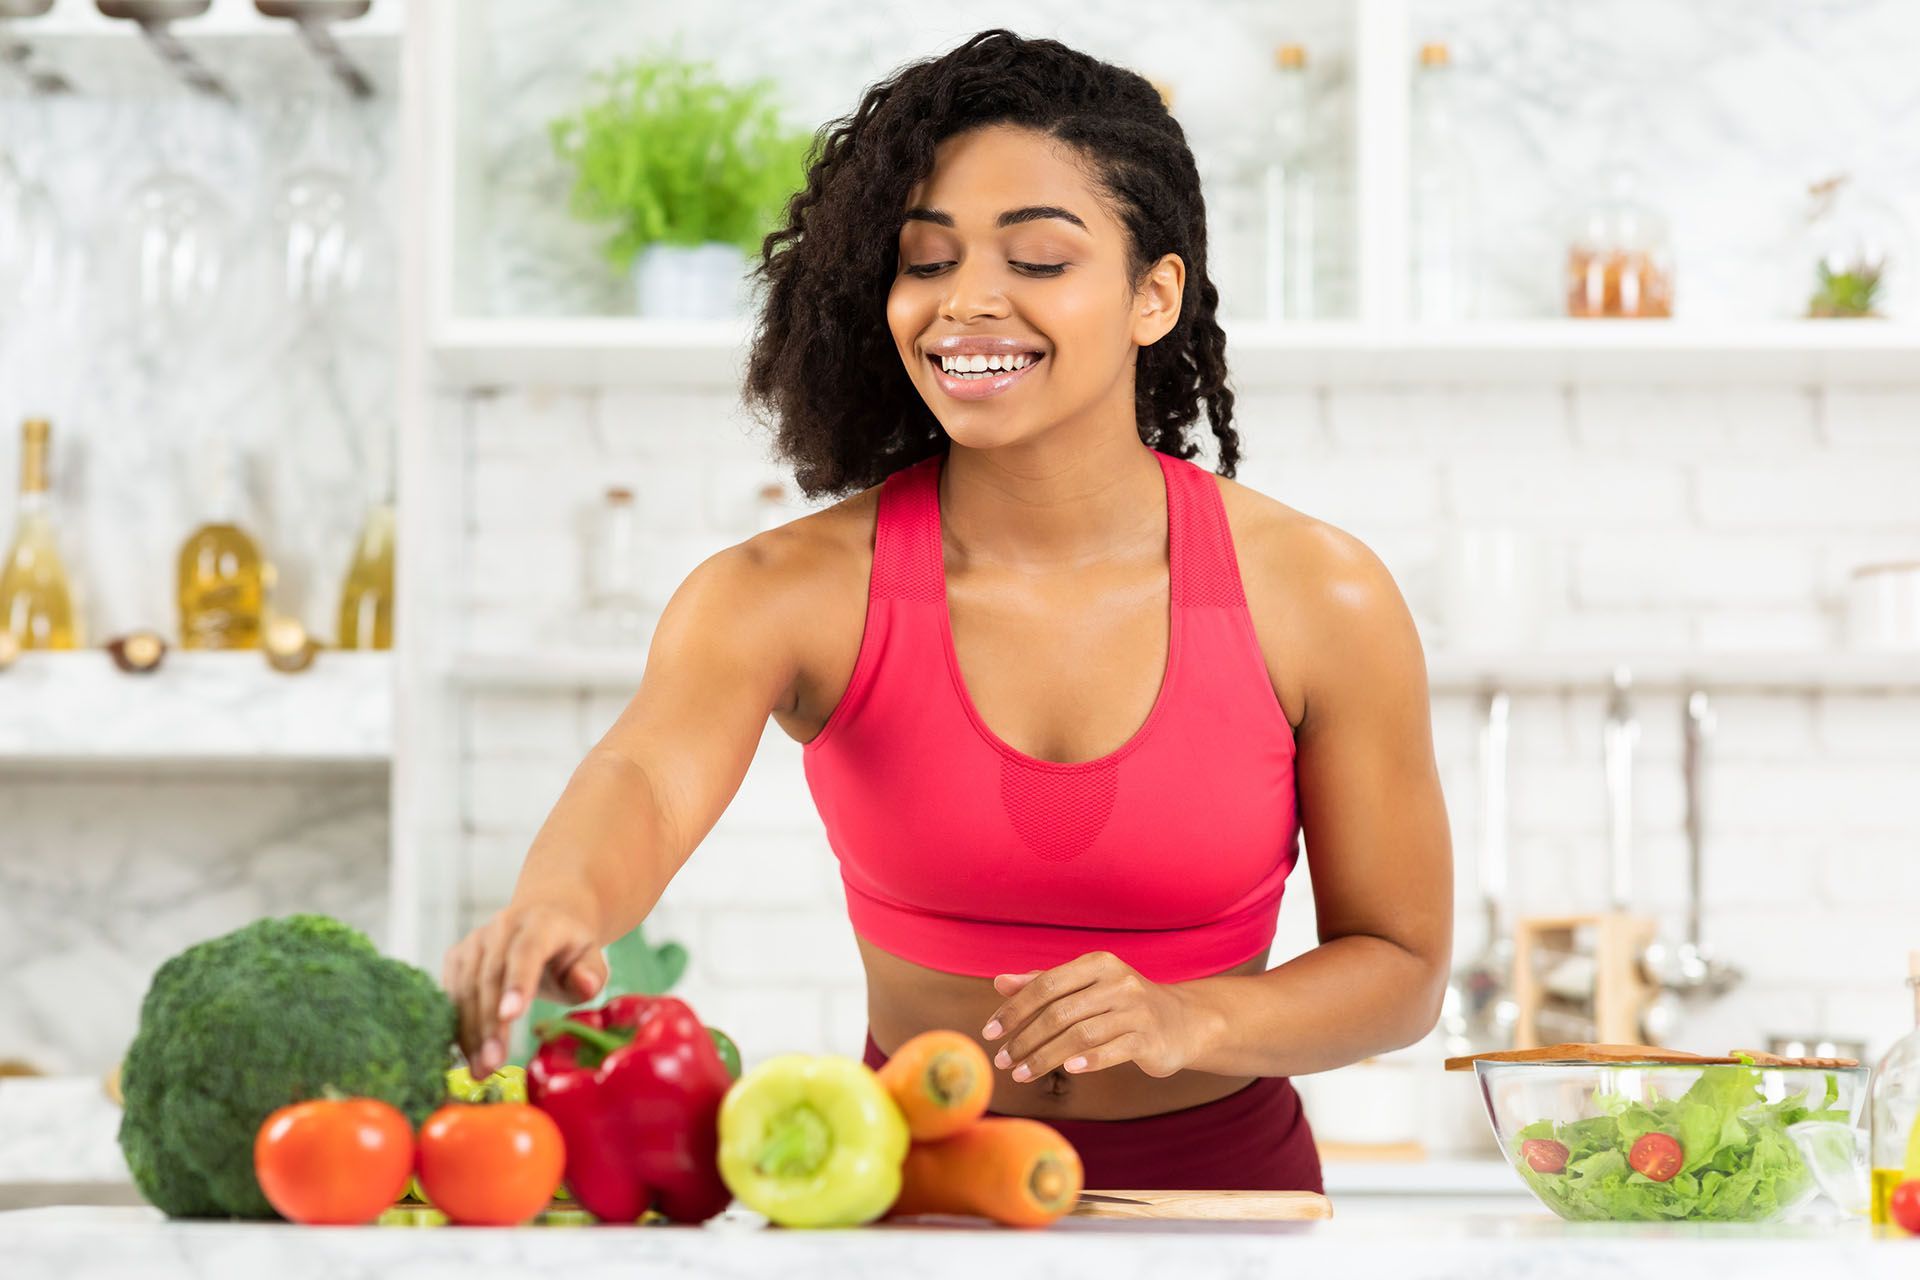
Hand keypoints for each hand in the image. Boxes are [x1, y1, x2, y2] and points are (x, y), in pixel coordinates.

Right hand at [441, 901, 607, 1077]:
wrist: (547, 919)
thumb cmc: (570, 950)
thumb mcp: (590, 959)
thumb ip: (590, 974)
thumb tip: (584, 985)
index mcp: (541, 923)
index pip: (526, 951)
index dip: (517, 982)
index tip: (510, 1016)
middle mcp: (502, 926)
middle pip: (490, 977)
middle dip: (489, 1024)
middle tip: (492, 1064)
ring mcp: (476, 940)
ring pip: (466, 989)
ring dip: (470, 1033)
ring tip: (480, 1070)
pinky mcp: (458, 956)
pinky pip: (452, 995)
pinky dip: (458, 1027)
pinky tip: (468, 1055)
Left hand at [979, 951, 1202, 1081]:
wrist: (1183, 1022)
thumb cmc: (1123, 1004)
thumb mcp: (1087, 987)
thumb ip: (1044, 983)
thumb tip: (999, 982)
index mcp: (1098, 964)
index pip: (1045, 984)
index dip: (1014, 1009)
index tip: (989, 1032)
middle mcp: (1118, 982)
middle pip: (1059, 1012)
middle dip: (1024, 1039)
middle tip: (1001, 1060)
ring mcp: (1136, 1010)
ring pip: (1080, 1035)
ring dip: (1045, 1057)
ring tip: (1020, 1074)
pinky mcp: (1150, 1038)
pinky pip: (1112, 1051)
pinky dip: (1087, 1061)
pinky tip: (1067, 1071)